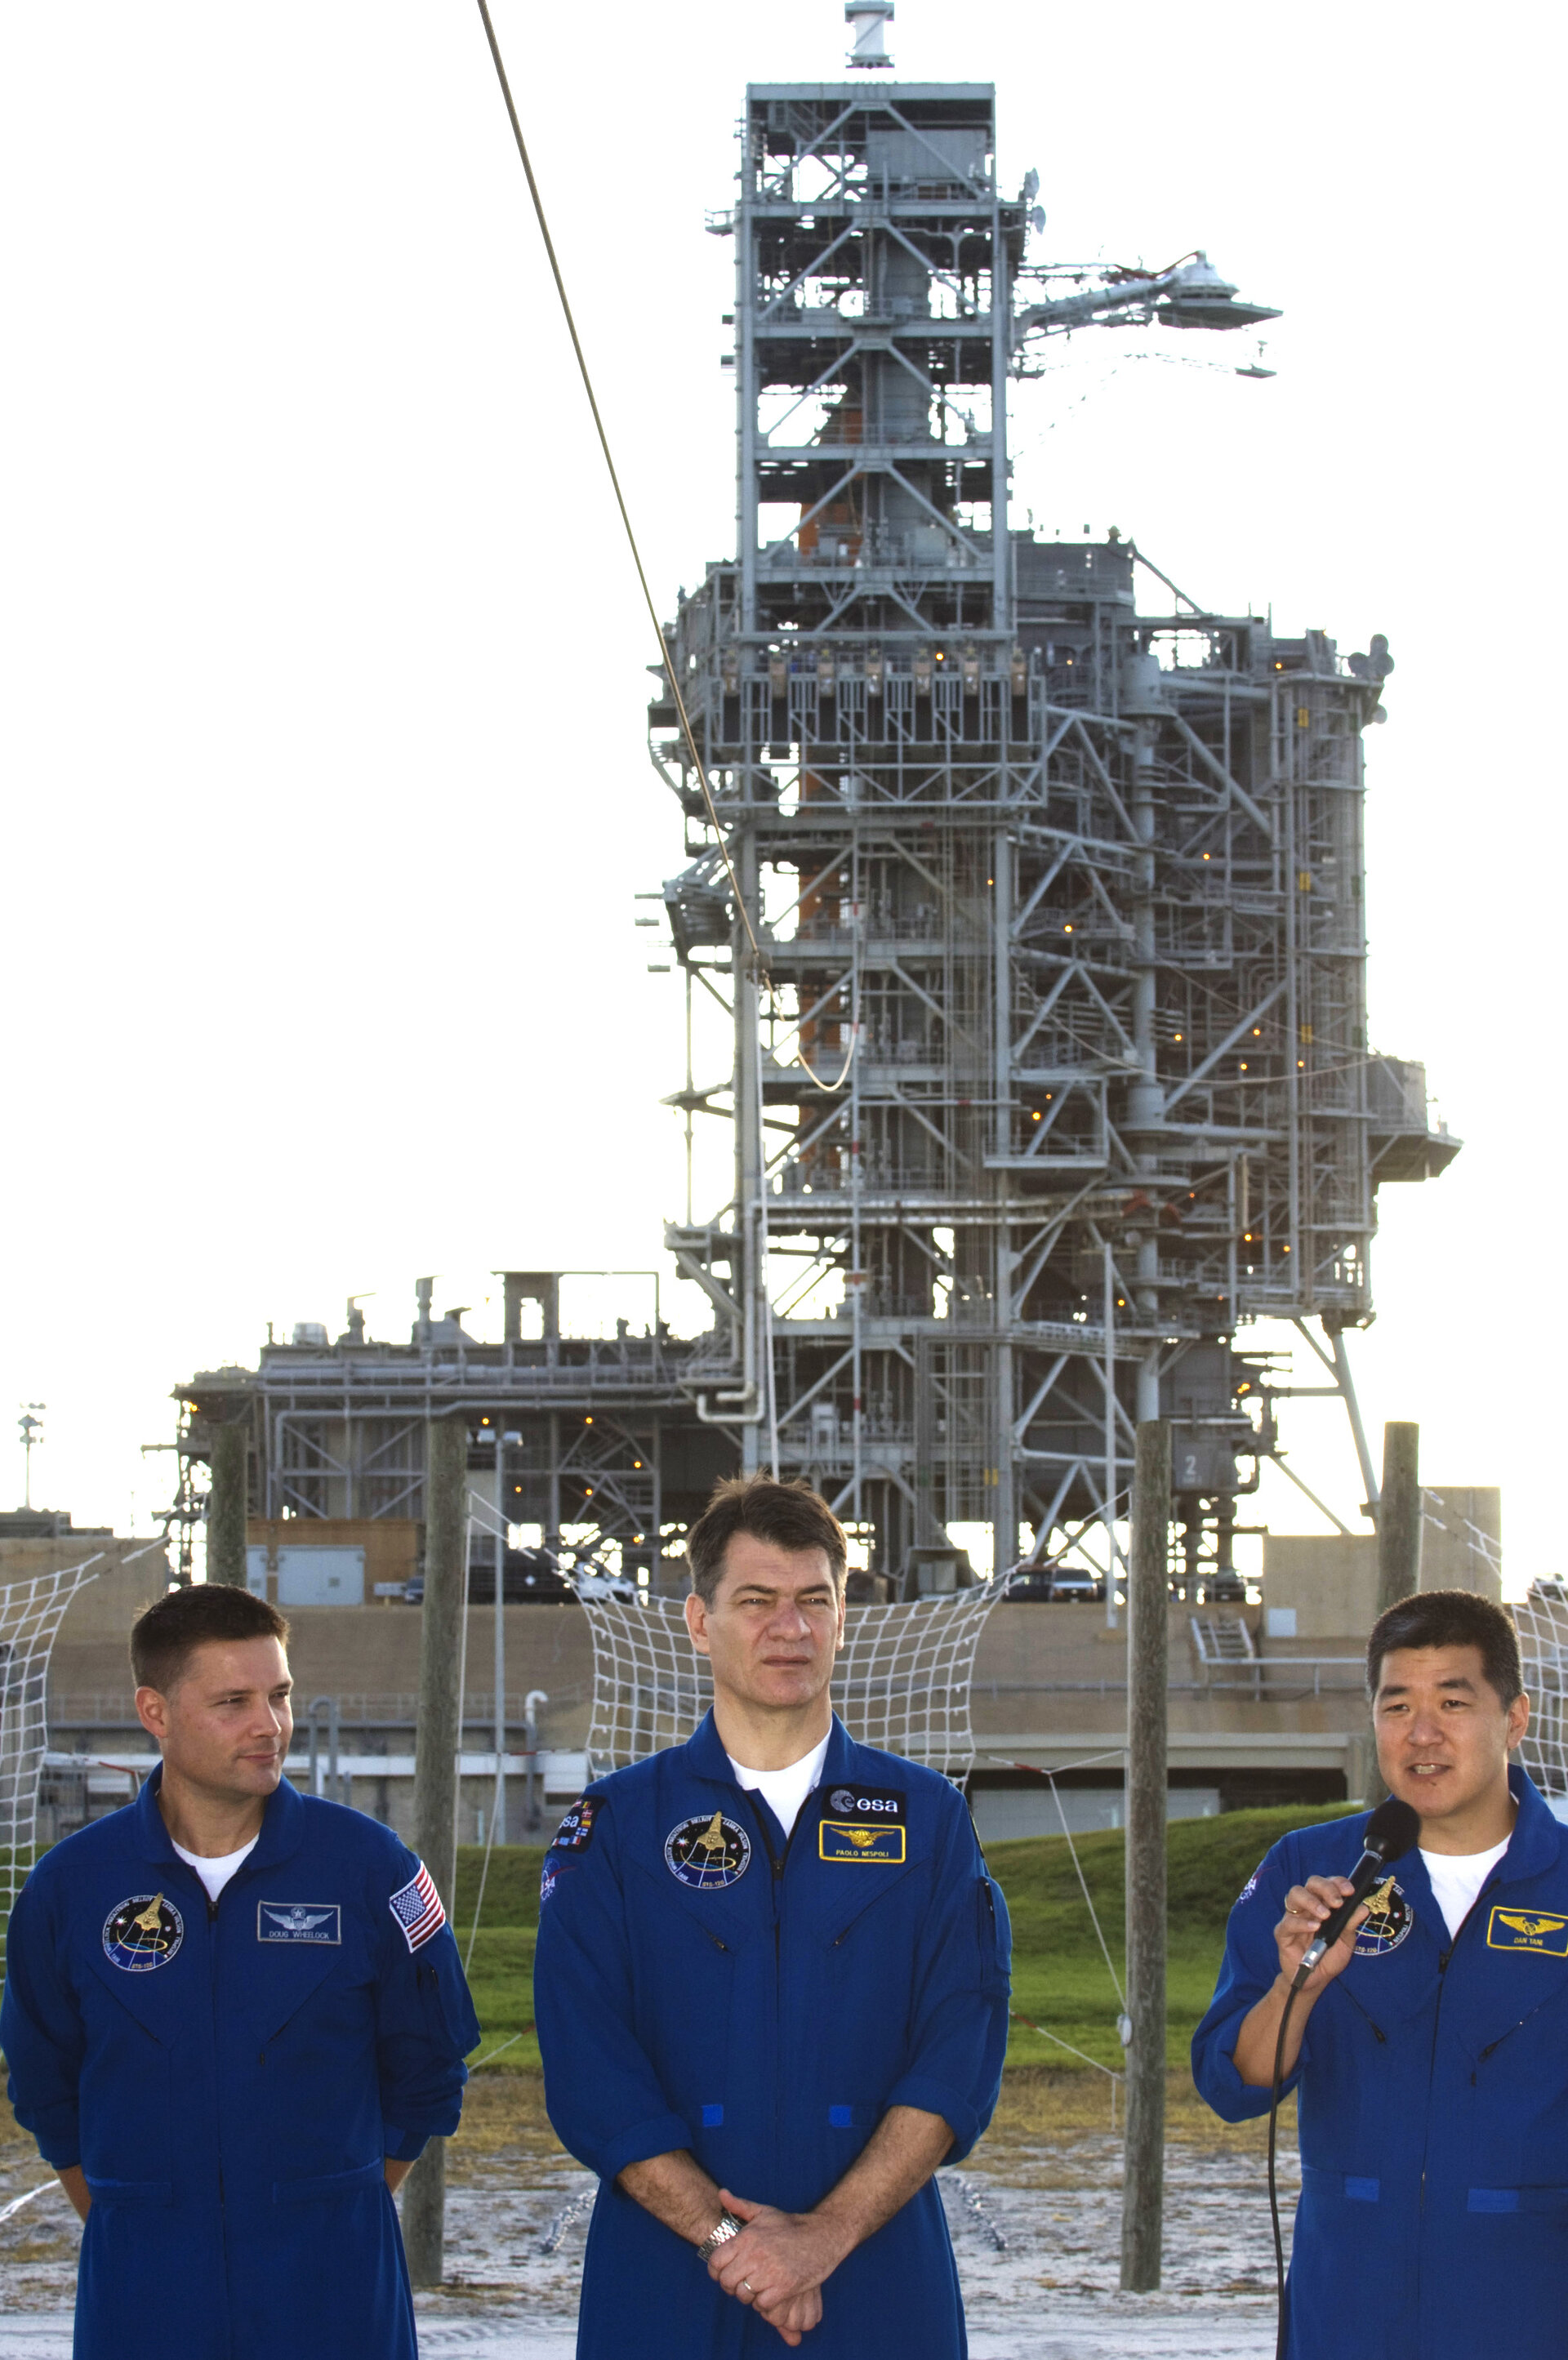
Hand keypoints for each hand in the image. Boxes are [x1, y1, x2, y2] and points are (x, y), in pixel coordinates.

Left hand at [708, 2189, 847, 2343]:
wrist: (822, 2236)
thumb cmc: (790, 2226)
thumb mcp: (764, 2212)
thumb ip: (740, 2206)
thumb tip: (721, 2194)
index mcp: (748, 2237)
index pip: (716, 2262)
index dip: (716, 2272)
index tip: (724, 2273)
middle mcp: (756, 2254)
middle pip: (727, 2282)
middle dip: (731, 2286)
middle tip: (741, 2283)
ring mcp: (770, 2272)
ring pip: (743, 2295)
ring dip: (748, 2295)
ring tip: (756, 2288)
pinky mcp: (785, 2287)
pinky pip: (762, 2304)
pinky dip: (764, 2303)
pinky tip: (770, 2293)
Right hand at [1274, 1875, 1368, 1994]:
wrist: (1315, 1981)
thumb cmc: (1329, 1958)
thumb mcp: (1346, 1942)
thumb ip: (1351, 1924)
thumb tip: (1363, 1908)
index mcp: (1323, 1903)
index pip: (1328, 1883)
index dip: (1338, 1882)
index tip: (1350, 1891)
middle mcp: (1307, 1906)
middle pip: (1311, 1883)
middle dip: (1325, 1888)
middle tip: (1337, 1902)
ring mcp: (1293, 1917)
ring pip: (1295, 1894)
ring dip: (1312, 1901)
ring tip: (1325, 1915)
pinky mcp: (1283, 1933)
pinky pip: (1288, 1922)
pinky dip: (1302, 1923)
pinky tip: (1314, 1928)